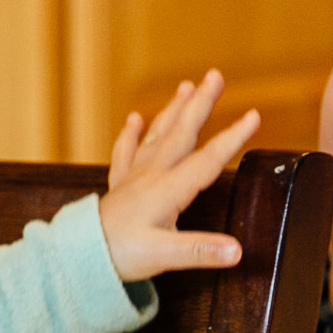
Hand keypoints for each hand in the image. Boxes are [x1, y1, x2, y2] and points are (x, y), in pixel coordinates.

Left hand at [96, 72, 261, 282]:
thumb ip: (201, 251)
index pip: (208, 159)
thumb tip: (237, 251)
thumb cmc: (121, 255)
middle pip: (182, 133)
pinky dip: (131, 134)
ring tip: (186, 86)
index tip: (254, 116)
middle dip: (201, 104)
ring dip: (173, 110)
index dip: (233, 137)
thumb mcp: (164, 256)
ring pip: (157, 135)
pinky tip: (135, 118)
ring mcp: (134, 178)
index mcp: (168, 190)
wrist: (79, 255)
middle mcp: (152, 176)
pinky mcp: (120, 186)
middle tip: (215, 75)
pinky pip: (126, 152)